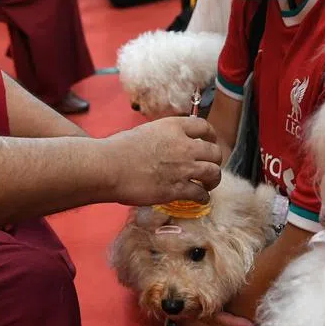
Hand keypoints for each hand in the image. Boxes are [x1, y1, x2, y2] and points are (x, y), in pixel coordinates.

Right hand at [102, 116, 221, 205]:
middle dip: (215, 160)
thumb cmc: (118, 149)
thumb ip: (162, 136)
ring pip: (213, 172)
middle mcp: (183, 145)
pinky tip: (200, 199)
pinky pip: (200, 193)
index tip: (210, 142)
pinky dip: (203, 197)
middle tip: (209, 166)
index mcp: (174, 127)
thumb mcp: (145, 131)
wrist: (109, 167)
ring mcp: (183, 168)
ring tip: (208, 184)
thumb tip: (166, 145)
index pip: (204, 126)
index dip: (211, 136)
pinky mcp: (177, 189)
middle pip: (214, 151)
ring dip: (213, 179)